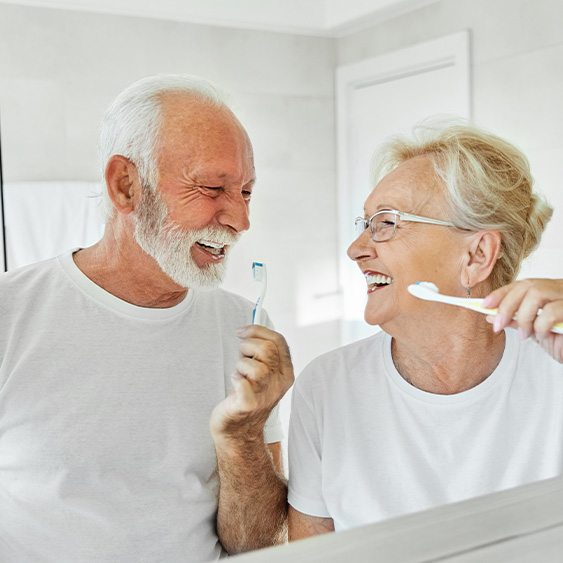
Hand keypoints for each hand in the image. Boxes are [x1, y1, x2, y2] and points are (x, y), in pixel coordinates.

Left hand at [210, 325, 294, 442]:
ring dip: (241, 363)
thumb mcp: (264, 372)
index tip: (241, 331)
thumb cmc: (247, 395)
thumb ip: (264, 352)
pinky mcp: (248, 405)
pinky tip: (234, 383)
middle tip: (240, 355)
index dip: (258, 330)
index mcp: (286, 372)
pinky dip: (235, 378)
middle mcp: (279, 383)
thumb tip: (251, 327)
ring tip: (238, 372)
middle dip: (247, 345)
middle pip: (268, 350)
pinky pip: (242, 383)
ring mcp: (265, 395)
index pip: (279, 341)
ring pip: (256, 366)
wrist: (238, 431)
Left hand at [483, 278, 562, 362]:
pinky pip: (551, 311)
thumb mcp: (535, 331)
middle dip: (507, 305)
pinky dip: (539, 324)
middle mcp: (560, 289)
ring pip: (537, 294)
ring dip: (523, 316)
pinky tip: (540, 335)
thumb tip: (491, 315)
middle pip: (527, 286)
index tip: (484, 304)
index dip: (502, 293)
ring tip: (523, 334)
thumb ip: (517, 321)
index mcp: (550, 290)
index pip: (522, 284)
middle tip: (497, 325)